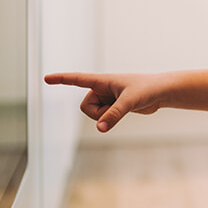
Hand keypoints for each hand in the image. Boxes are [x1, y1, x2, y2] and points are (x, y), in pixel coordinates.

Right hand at [44, 72, 162, 131]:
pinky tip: (126, 108)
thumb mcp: (130, 101)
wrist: (161, 92)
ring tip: (125, 106)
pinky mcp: (112, 107)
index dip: (61, 79)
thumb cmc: (147, 89)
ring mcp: (106, 98)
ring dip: (106, 116)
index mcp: (102, 80)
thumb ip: (114, 115)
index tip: (46, 79)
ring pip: (94, 115)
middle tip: (118, 105)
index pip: (77, 79)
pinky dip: (111, 119)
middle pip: (85, 108)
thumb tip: (99, 129)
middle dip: (98, 113)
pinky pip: (103, 118)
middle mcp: (101, 88)